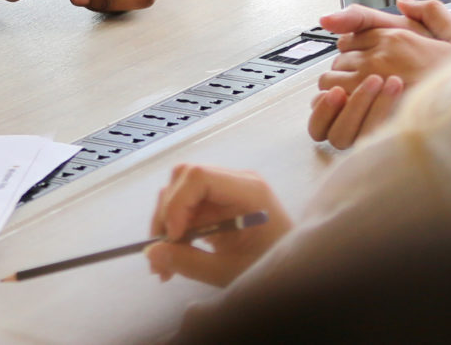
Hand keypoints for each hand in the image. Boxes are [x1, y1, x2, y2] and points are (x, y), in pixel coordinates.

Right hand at [142, 164, 289, 286]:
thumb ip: (191, 262)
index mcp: (249, 191)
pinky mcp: (219, 207)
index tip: (172, 237)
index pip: (198, 176)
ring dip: (166, 227)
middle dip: (166, 217)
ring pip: (179, 194)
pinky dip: (175, 233)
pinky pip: (186, 210)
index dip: (177, 203)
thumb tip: (152, 252)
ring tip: (164, 265)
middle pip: (184, 181)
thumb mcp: (231, 272)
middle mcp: (235, 183)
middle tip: (159, 255)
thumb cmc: (272, 269)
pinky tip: (173, 259)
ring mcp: (226, 193)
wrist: (297, 275)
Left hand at [306, 0, 450, 146]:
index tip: (363, 59)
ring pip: (332, 78)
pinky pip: (338, 100)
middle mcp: (380, 53)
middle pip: (339, 56)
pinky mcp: (369, 105)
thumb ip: (431, 12)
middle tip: (362, 82)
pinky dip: (340, 105)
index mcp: (397, 35)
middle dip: (347, 68)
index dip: (355, 49)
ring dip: (340, 86)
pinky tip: (353, 112)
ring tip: (356, 98)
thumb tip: (404, 2)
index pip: (351, 34)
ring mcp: (372, 78)